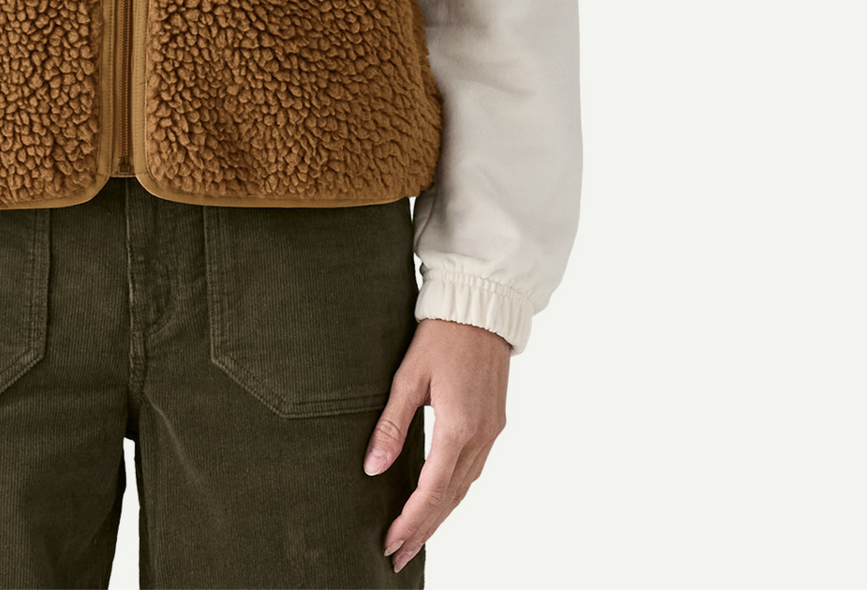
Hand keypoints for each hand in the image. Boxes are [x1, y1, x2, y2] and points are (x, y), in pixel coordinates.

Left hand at [364, 317, 511, 572]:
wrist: (480, 309)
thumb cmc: (441, 336)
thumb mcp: (408, 376)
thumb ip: (391, 425)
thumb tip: (372, 468)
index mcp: (459, 427)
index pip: (433, 490)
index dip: (411, 521)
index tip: (391, 543)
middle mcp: (481, 437)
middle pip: (451, 498)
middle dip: (424, 530)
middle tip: (398, 556)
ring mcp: (491, 432)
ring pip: (464, 488)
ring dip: (439, 516)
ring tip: (414, 538)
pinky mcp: (493, 424)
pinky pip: (473, 471)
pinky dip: (454, 494)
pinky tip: (438, 502)